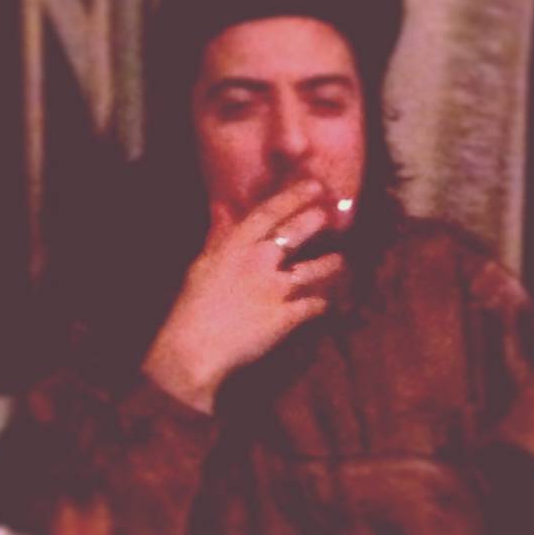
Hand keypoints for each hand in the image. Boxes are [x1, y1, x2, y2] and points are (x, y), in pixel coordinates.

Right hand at [142, 176, 352, 410]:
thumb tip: (222, 207)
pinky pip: (313, 306)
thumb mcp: (203, 265)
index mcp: (235, 246)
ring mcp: (274, 289)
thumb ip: (218, 236)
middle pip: (294, 234)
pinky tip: (328, 302)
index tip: (313, 186)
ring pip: (312, 270)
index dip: (293, 197)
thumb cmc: (193, 307)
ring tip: (341, 262)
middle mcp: (258, 261)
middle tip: (331, 215)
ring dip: (329, 265)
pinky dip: (322, 303)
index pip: (268, 213)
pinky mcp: (286, 317)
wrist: (194, 348)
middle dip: (314, 221)